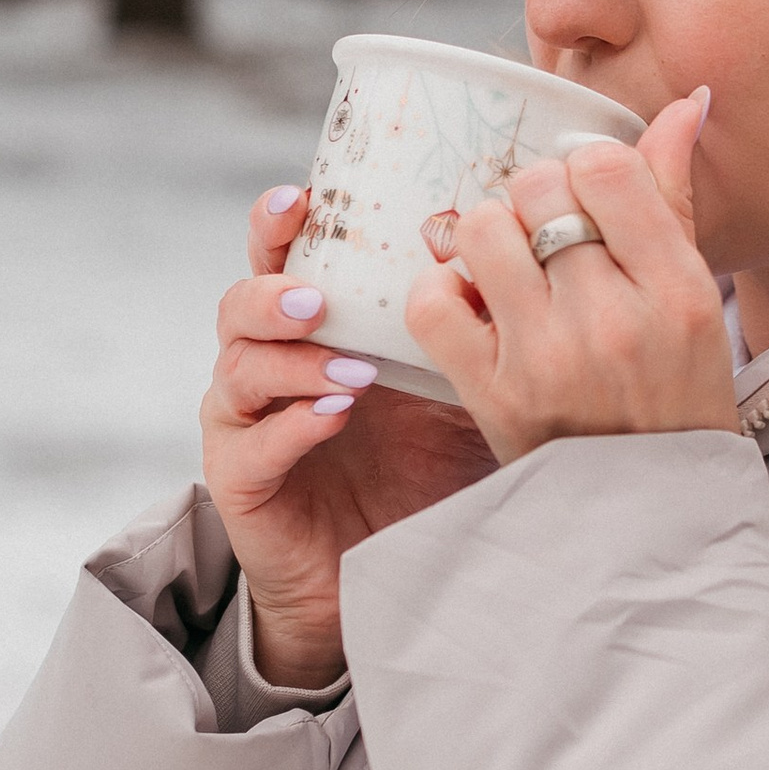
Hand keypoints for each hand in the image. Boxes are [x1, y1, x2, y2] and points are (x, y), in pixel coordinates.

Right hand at [201, 186, 496, 686]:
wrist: (389, 574)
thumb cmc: (425, 470)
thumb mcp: (462, 390)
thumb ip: (475, 332)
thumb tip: (530, 257)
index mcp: (313, 330)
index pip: (282, 259)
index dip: (279, 223)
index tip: (303, 195)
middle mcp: (269, 366)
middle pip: (238, 305)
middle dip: (272, 289)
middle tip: (320, 295)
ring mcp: (247, 424)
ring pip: (238, 370)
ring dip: (291, 360)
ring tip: (350, 366)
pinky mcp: (241, 483)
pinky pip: (251, 447)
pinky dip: (292, 425)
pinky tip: (333, 415)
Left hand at [401, 93, 737, 465]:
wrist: (650, 522)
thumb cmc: (676, 401)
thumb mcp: (698, 306)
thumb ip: (675, 200)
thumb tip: (686, 103)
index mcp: (681, 291)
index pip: (606, 167)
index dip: (582, 168)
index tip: (583, 200)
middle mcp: (616, 320)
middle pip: (537, 190)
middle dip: (532, 202)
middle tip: (542, 240)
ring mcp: (550, 360)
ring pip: (480, 232)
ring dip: (484, 239)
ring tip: (505, 271)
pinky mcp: (492, 396)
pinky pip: (432, 302)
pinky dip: (441, 294)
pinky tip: (471, 309)